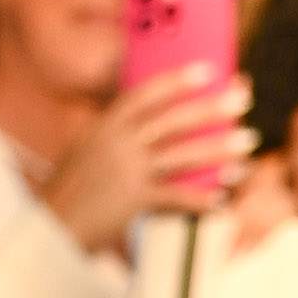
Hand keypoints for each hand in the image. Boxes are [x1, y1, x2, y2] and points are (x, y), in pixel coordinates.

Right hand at [41, 70, 251, 255]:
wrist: (51, 227)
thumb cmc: (72, 188)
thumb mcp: (87, 150)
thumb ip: (115, 133)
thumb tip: (150, 117)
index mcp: (103, 127)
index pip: (143, 95)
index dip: (176, 81)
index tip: (207, 70)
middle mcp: (115, 143)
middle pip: (170, 121)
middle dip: (209, 109)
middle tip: (241, 101)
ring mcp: (125, 170)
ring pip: (181, 155)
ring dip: (218, 149)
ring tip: (246, 142)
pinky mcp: (133, 199)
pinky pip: (176, 196)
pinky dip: (201, 198)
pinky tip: (223, 198)